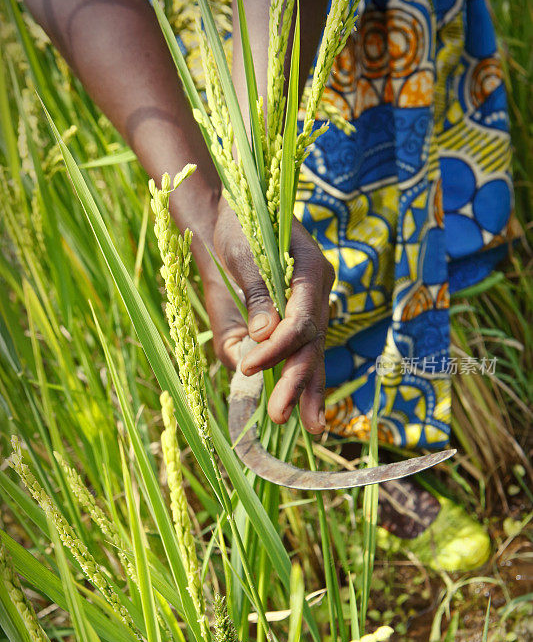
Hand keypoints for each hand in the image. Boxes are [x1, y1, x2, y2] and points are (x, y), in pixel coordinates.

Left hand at [214, 198, 333, 433]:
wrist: (228, 215)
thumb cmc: (236, 223)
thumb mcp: (242, 249)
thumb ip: (256, 290)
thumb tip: (263, 336)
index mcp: (312, 271)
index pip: (302, 320)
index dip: (279, 347)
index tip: (250, 365)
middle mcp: (314, 295)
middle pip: (311, 344)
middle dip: (298, 382)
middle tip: (286, 416)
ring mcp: (306, 309)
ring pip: (310, 354)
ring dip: (306, 390)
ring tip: (309, 426)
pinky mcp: (289, 320)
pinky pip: (295, 354)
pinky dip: (293, 380)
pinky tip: (295, 408)